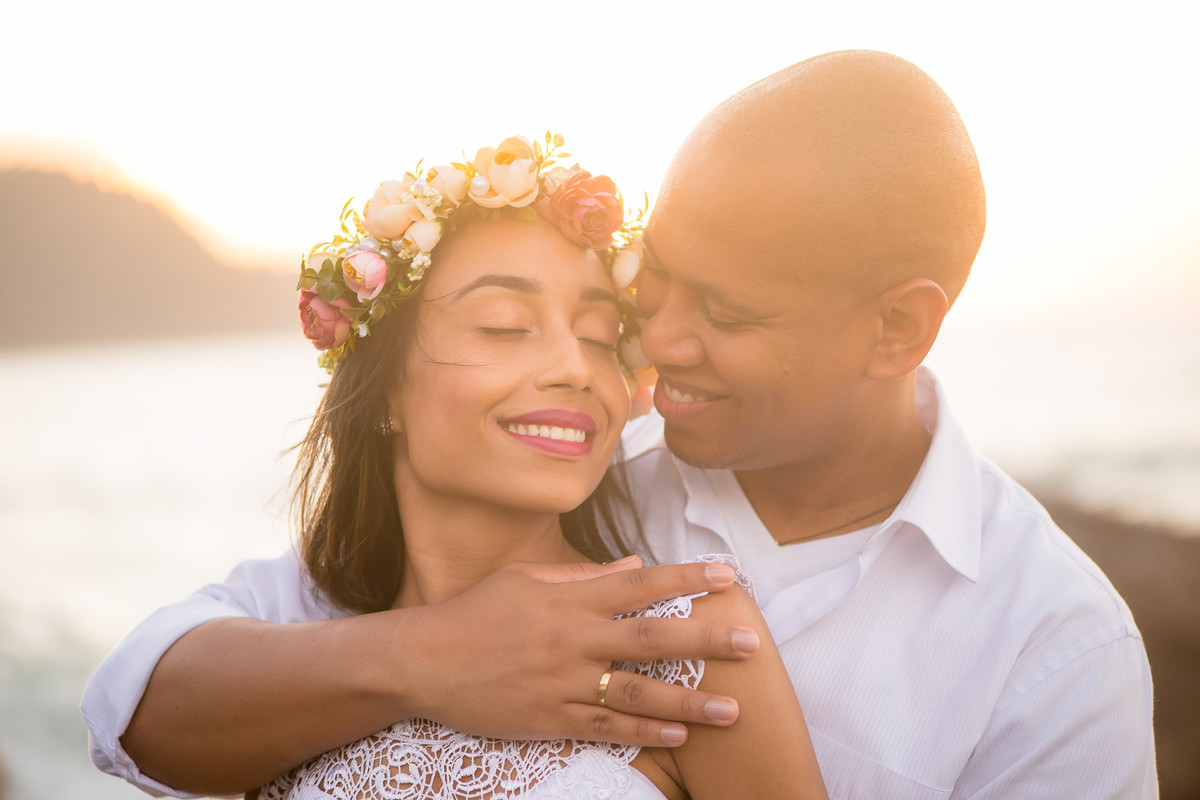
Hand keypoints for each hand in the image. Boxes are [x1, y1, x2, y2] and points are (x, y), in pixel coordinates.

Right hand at [401, 556, 757, 746]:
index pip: (639, 583)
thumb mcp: (526, 580)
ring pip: (637, 693)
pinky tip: (678, 736)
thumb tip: (633, 565)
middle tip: (751, 643)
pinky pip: (605, 729)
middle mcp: (572, 638)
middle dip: (704, 638)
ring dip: (688, 701)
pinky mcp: (549, 719)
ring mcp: (563, 682)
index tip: (728, 575)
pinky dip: (644, 733)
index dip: (686, 578)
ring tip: (732, 710)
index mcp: (568, 598)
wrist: (423, 661)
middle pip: (650, 637)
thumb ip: (582, 575)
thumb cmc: (475, 612)